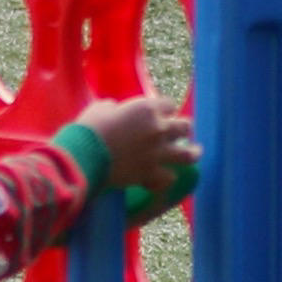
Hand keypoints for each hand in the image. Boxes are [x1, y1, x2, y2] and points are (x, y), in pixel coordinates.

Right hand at [80, 94, 197, 197]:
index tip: (162, 111)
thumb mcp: (101, 107)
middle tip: (183, 129)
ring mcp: (158, 154)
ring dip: (193, 152)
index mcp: (147, 109)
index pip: (168, 104)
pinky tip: (169, 176)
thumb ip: (115, 107)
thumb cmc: (90, 127)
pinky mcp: (151, 175)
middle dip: (183, 127)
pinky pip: (169, 178)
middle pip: (184, 127)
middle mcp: (158, 130)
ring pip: (187, 154)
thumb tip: (115, 110)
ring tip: (196, 152)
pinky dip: (168, 177)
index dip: (165, 107)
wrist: (85, 156)